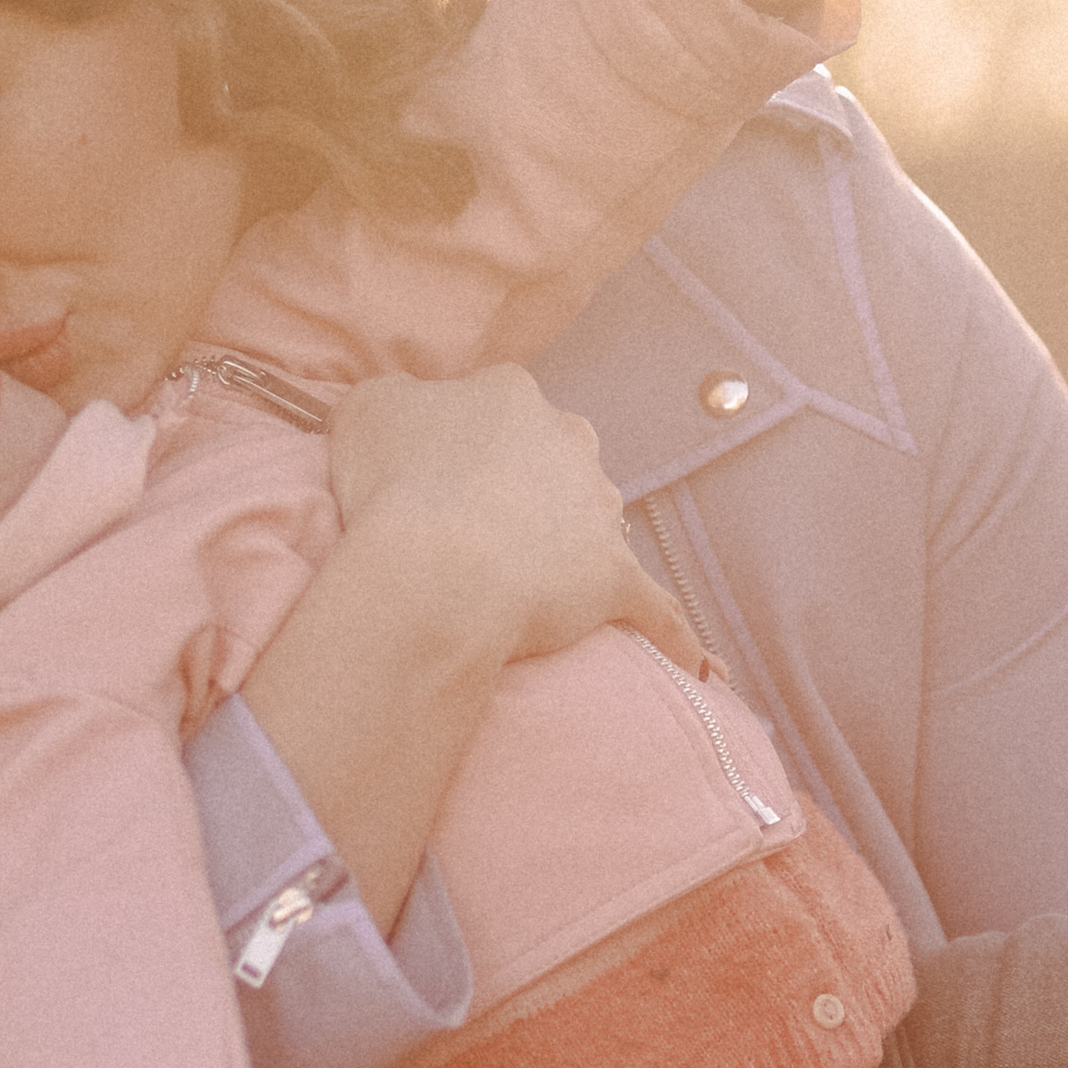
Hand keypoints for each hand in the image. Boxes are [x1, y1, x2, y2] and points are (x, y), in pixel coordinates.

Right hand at [327, 367, 704, 676]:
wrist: (435, 566)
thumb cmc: (392, 484)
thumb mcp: (366, 411)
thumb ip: (395, 401)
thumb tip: (407, 413)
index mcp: (510, 397)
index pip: (498, 412)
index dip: (466, 449)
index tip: (437, 482)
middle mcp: (568, 441)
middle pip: (556, 462)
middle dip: (531, 491)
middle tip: (479, 533)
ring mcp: (599, 510)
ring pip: (597, 524)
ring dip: (576, 548)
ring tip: (539, 588)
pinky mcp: (616, 578)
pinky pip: (656, 612)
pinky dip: (676, 640)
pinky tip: (701, 671)